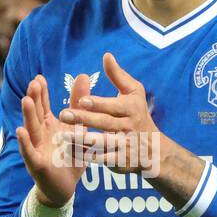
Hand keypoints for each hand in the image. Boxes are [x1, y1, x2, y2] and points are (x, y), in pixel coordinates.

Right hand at [16, 73, 89, 206]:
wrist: (65, 187)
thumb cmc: (69, 156)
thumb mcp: (77, 128)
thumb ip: (78, 104)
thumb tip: (83, 76)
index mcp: (48, 126)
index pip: (43, 106)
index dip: (41, 93)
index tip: (39, 77)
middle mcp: (40, 135)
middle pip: (36, 114)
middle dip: (34, 99)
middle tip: (34, 83)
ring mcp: (37, 149)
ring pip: (31, 130)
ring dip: (28, 115)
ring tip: (26, 100)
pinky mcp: (37, 164)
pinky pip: (29, 152)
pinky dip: (25, 142)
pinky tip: (20, 131)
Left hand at [59, 53, 163, 174]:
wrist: (154, 149)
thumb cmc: (138, 114)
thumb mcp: (134, 93)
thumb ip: (118, 76)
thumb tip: (106, 55)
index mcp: (130, 109)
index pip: (112, 106)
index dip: (98, 104)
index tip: (82, 100)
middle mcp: (128, 127)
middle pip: (104, 123)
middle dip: (84, 120)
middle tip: (64, 115)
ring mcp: (124, 146)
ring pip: (101, 143)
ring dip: (81, 140)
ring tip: (62, 135)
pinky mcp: (119, 161)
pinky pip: (101, 159)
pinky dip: (87, 156)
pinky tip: (70, 152)